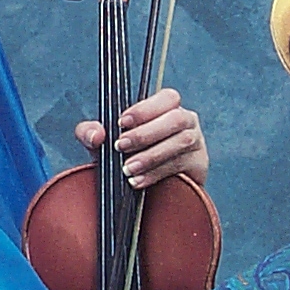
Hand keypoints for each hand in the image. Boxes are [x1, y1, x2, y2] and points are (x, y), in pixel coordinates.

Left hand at [74, 87, 207, 189]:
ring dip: (151, 155)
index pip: (167, 98)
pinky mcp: (199, 166)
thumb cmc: (127, 156)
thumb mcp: (105, 143)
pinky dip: (156, 173)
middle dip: (146, 132)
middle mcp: (186, 121)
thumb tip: (96, 134)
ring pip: (182, 142)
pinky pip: (182, 166)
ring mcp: (197, 143)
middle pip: (177, 118)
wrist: (148, 192)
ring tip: (128, 168)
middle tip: (121, 146)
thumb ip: (90, 133)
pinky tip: (137, 180)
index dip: (145, 108)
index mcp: (167, 109)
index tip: (121, 122)